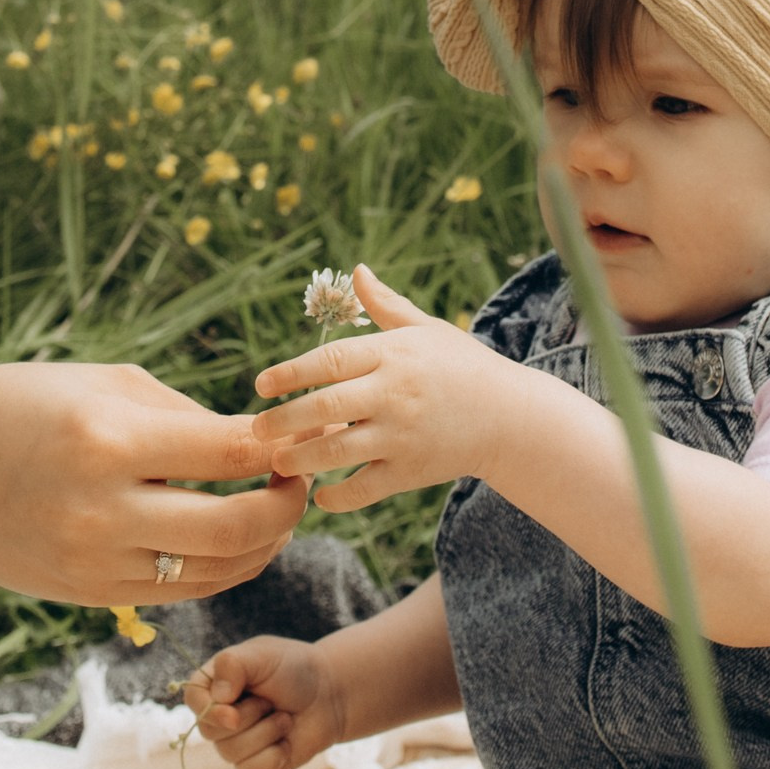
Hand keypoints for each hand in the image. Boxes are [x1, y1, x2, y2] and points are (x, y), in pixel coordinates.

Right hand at [0, 357, 305, 609]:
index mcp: (106, 441)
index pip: (231, 452)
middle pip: (240, 528)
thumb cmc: (18, 404)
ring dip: (263, 544)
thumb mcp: (103, 384)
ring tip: (270, 511)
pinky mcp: (86, 595)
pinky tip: (225, 537)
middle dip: (288, 505)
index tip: (303, 434)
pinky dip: (217, 567)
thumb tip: (262, 446)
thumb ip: (186, 415)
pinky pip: (177, 592)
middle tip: (298, 480)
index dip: (284, 445)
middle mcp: (101, 511)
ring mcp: (93, 564)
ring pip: (217, 572)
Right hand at [184, 633, 346, 768]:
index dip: (209, 711)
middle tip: (270, 701)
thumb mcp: (263, 656)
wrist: (329, 695)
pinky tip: (286, 741)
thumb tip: (217, 699)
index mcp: (215, 683)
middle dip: (248, 717)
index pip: (193, 699)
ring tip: (284, 717)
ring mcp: (235, 742)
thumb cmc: (294, 669)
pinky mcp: (254, 765)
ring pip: (231, 753)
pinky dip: (274, 756)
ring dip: (266, 733)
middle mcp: (220, 715)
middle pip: (210, 731)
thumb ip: (233, 666)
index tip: (233, 711)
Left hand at [249, 265, 520, 510]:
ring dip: (302, 459)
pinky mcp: (413, 472)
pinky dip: (339, 497)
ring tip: (280, 462)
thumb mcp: (427, 330)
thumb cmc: (464, 367)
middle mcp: (395, 393)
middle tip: (257, 429)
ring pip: (339, 450)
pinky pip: (366, 489)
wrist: (512, 419)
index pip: (331, 359)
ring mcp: (403, 435)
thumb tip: (357, 271)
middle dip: (284, 419)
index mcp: (394, 354)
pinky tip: (321, 495)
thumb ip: (386, 306)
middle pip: (326, 405)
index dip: (290, 372)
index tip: (261, 384)